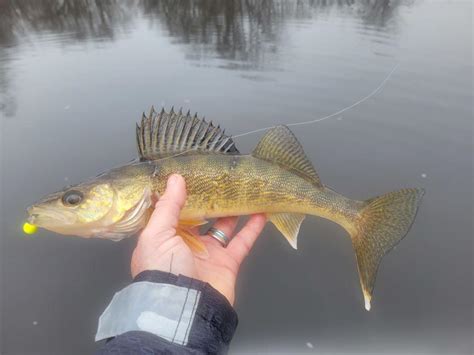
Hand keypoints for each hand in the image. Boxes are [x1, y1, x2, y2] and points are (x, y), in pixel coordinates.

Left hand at [131, 174, 266, 304]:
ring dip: (233, 210)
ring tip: (242, 191)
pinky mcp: (227, 263)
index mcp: (163, 237)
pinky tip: (262, 212)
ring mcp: (207, 254)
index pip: (172, 211)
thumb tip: (176, 179)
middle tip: (220, 179)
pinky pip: (242, 242)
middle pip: (200, 217)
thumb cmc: (162, 270)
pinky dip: (253, 228)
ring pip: (223, 227)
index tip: (191, 175)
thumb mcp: (157, 234)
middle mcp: (185, 245)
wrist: (184, 307)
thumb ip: (168, 206)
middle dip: (209, 200)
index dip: (180, 194)